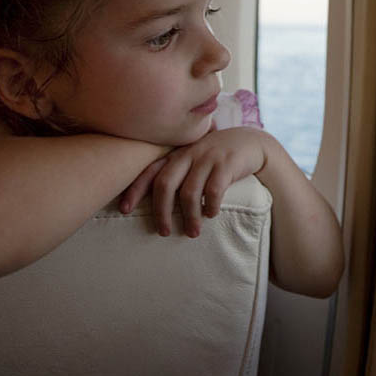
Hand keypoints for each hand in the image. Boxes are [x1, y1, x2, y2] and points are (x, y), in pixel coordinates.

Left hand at [120, 127, 266, 237]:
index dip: (135, 190)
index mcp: (177, 153)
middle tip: (163, 232)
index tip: (124, 210)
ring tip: (192, 232)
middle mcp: (189, 153)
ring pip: (189, 192)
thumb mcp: (194, 157)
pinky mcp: (226, 164)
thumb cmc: (217, 155)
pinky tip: (211, 214)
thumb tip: (153, 202)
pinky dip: (209, 207)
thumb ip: (176, 170)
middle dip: (161, 211)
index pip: (150, 170)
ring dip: (189, 217)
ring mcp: (208, 157)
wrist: (250, 143)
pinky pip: (213, 191)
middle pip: (165, 184)